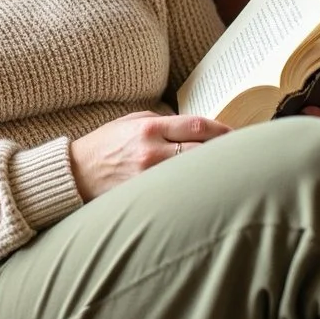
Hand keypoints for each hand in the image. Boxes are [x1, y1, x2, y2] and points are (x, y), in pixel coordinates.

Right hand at [69, 111, 231, 201]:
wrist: (74, 174)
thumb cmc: (104, 146)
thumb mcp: (130, 122)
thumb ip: (162, 122)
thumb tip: (194, 128)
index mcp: (149, 128)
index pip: (197, 126)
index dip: (222, 130)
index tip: (236, 133)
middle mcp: (152, 152)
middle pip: (202, 151)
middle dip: (226, 151)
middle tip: (244, 154)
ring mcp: (149, 178)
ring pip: (194, 173)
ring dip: (214, 172)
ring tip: (233, 173)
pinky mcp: (145, 196)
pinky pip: (178, 192)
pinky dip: (194, 189)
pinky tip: (207, 191)